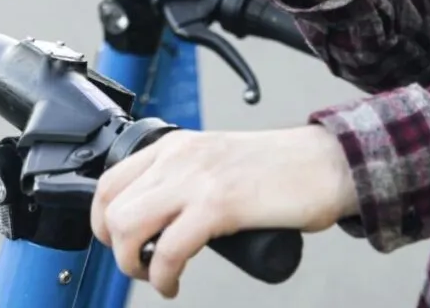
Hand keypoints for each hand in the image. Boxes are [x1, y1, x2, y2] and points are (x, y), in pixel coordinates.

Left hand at [91, 126, 356, 298]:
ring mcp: (197, 179)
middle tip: (137, 264)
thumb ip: (189, 178)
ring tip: (155, 276)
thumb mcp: (219, 161)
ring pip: (127, 226)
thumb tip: (162, 216)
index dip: (101, 219)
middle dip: (113, 247)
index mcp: (176, 145)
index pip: (110, 179)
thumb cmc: (283, 168)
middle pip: (111, 206)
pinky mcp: (219, 204)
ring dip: (131, 263)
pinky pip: (167, 249)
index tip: (116, 242)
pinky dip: (162, 276)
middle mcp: (179, 156)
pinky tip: (173, 285)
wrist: (328, 163)